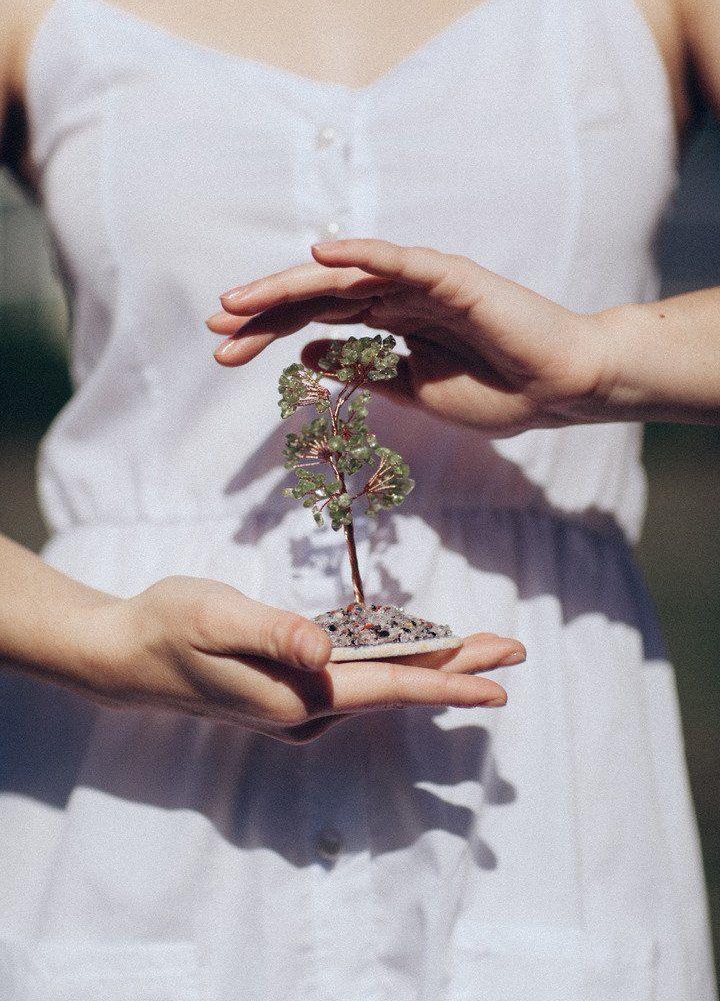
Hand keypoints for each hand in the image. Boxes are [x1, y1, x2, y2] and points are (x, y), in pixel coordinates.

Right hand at [67, 575, 521, 743]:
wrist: (128, 657)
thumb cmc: (169, 626)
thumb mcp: (216, 617)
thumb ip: (273, 633)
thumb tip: (323, 651)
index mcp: (296, 696)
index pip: (387, 688)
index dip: (447, 682)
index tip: (501, 685)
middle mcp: (305, 711)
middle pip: (397, 690)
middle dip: (457, 671)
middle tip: (513, 654)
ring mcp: (298, 707)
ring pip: (380, 686)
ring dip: (429, 666)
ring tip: (477, 649)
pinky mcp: (289, 694)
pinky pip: (356, 682)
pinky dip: (392, 665)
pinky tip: (410, 651)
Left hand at [208, 238, 616, 435]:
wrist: (558, 390)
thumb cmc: (496, 392)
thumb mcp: (411, 389)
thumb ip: (361, 369)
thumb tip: (306, 353)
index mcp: (388, 321)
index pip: (315, 319)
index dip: (268, 331)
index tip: (223, 351)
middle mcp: (398, 294)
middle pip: (318, 296)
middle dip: (264, 311)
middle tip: (214, 327)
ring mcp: (423, 282)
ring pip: (346, 276)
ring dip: (291, 285)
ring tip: (241, 301)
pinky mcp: (453, 276)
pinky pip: (400, 261)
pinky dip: (363, 253)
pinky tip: (322, 254)